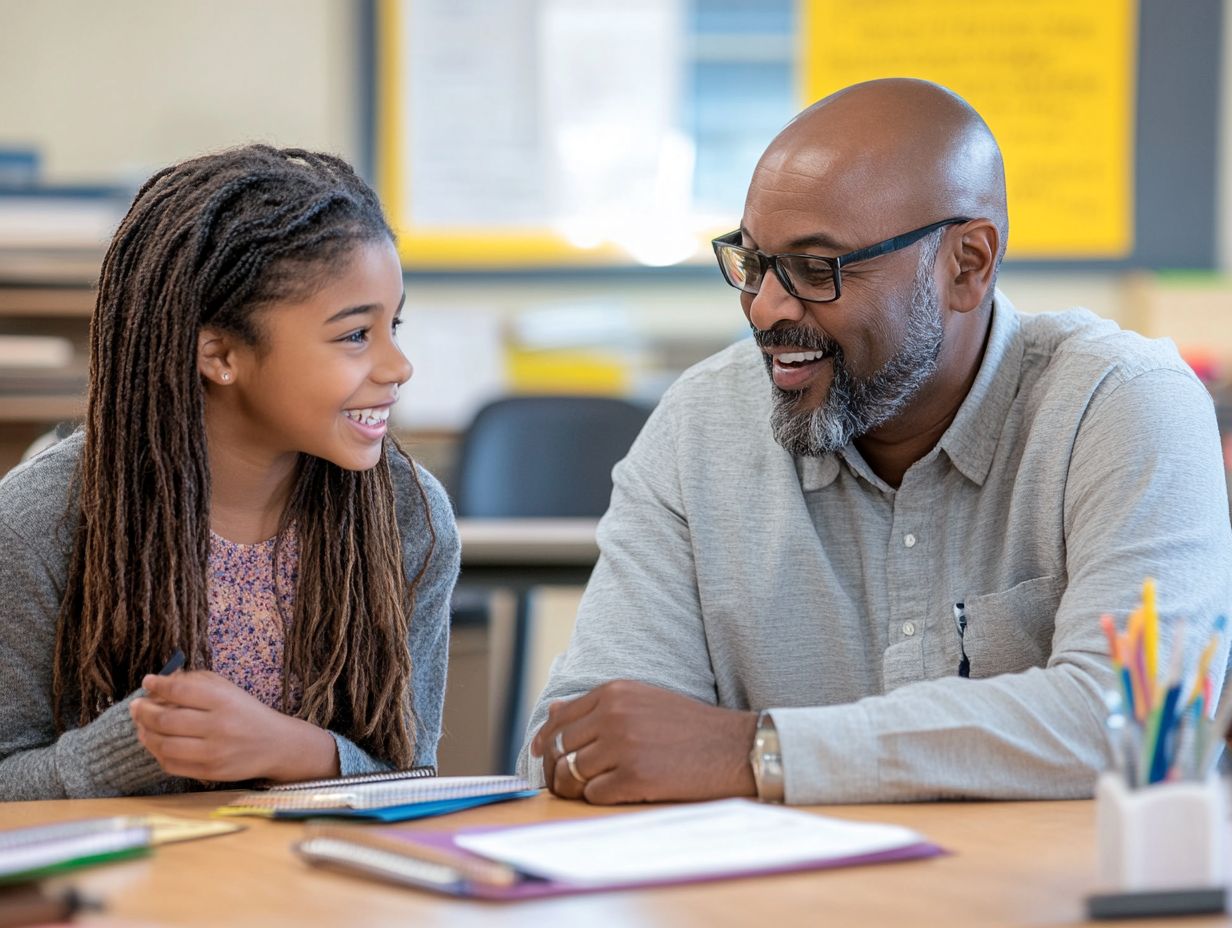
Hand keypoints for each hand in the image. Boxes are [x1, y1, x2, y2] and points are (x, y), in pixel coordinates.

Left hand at [129, 670, 338, 782]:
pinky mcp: (210, 772)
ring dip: (145, 733)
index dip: (157, 685)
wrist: (276, 744)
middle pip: (165, 719)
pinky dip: (157, 752)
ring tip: (142, 725)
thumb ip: (196, 682)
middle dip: (143, 711)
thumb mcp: (228, 689)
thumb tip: (160, 682)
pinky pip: (170, 764)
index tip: (147, 682)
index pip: (180, 691)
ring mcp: (213, 752)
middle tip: (136, 706)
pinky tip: (156, 742)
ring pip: (163, 744)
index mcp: (224, 700)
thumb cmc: (246, 712)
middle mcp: (218, 726)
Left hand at [530, 679, 758, 803]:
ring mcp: (623, 746)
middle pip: (560, 748)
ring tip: (591, 790)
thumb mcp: (642, 701)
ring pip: (572, 774)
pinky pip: (594, 795)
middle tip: (564, 782)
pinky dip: (599, 798)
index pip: (560, 719)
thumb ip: (597, 706)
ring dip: (576, 787)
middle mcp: (614, 714)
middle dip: (557, 769)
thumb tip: (552, 710)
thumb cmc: (689, 726)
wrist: (734, 747)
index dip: (546, 741)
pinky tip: (618, 793)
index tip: (542, 755)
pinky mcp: (635, 777)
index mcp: (614, 692)